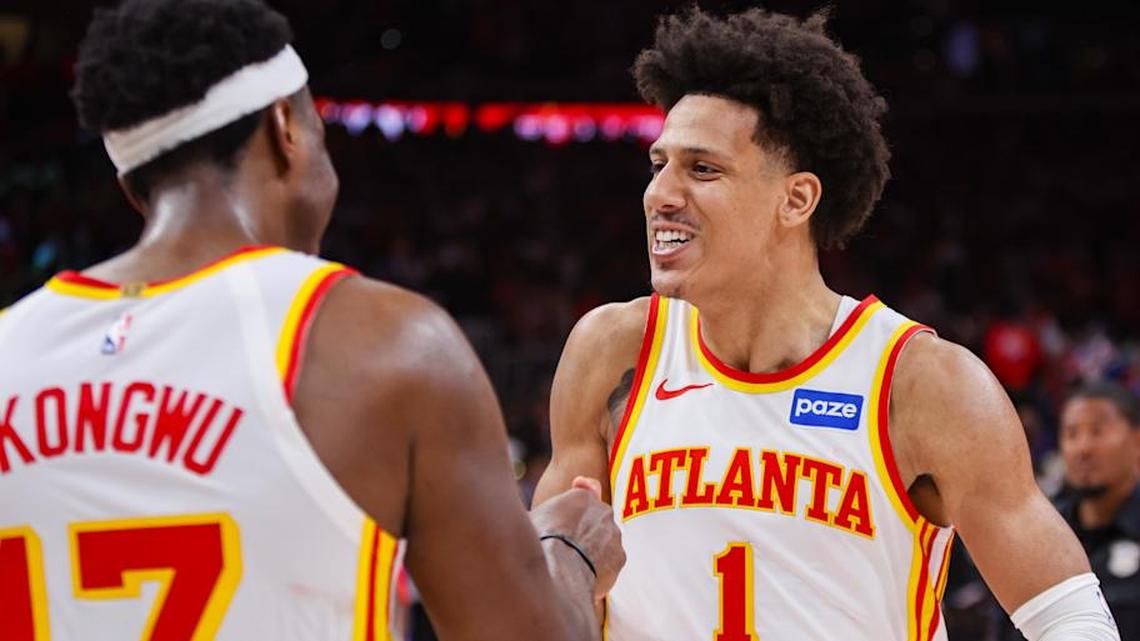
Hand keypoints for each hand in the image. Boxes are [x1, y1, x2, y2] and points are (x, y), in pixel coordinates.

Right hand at [530, 476, 624, 598]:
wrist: (558, 569)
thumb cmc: (539, 543)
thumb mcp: (531, 518)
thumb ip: (541, 514)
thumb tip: (525, 519)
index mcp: (581, 497)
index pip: (586, 492)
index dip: (576, 507)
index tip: (570, 516)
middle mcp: (603, 511)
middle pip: (594, 520)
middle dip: (584, 532)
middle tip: (566, 547)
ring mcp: (614, 535)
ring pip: (604, 542)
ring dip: (592, 551)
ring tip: (571, 566)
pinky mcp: (619, 558)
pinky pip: (609, 563)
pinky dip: (599, 570)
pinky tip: (580, 577)